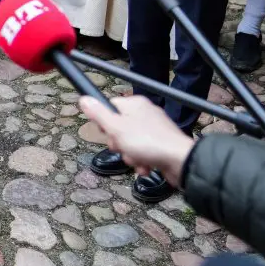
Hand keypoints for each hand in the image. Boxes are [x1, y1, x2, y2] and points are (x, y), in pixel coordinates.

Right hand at [78, 95, 195, 187]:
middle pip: (119, 127)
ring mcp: (155, 129)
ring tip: (138, 160)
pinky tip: (146, 167)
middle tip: (123, 148)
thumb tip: (84, 98)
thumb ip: (99, 114)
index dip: (105, 123)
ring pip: (130, 142)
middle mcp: (145, 113)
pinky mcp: (161, 144)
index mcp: (134, 104)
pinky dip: (142, 161)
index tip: (107, 133)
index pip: (110, 107)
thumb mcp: (116, 128)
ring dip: (130, 156)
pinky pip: (144, 151)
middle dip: (119, 144)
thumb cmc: (148, 142)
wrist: (180, 162)